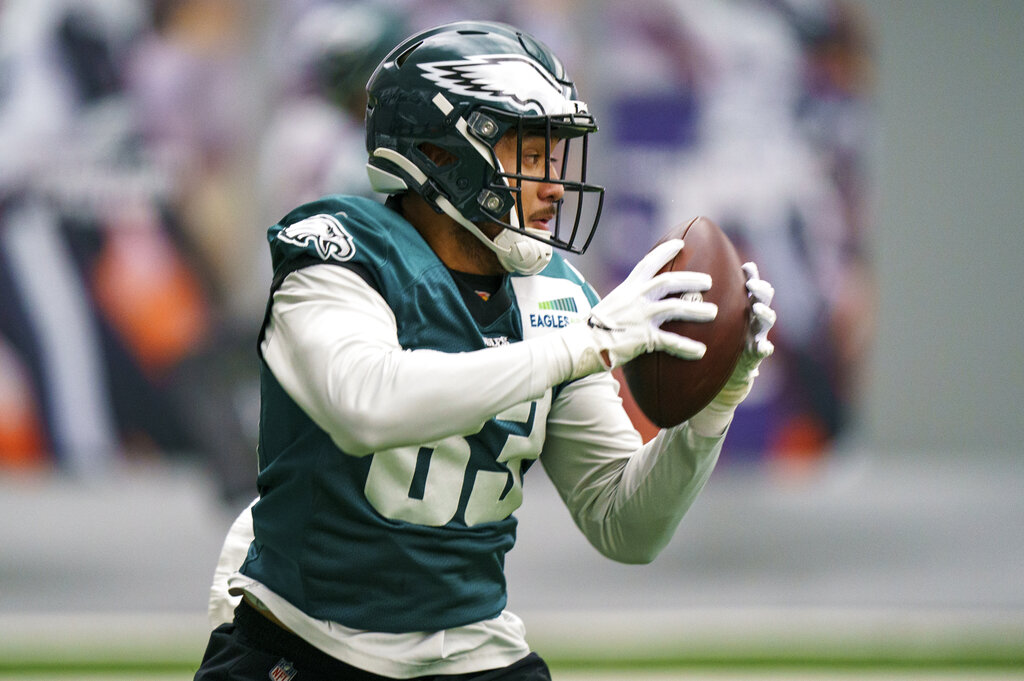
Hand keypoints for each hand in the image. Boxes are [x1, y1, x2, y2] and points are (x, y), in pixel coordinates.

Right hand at [565, 239, 717, 378]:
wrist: (581, 344)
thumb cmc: (592, 329)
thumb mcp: (609, 306)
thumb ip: (626, 302)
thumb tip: (635, 305)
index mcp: (627, 288)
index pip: (648, 263)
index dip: (665, 251)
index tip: (681, 243)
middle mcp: (635, 298)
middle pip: (669, 281)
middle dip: (691, 279)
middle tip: (708, 281)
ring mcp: (640, 317)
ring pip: (675, 307)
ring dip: (696, 310)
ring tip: (713, 312)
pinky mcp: (643, 337)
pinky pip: (670, 341)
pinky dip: (687, 346)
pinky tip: (701, 351)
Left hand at [688, 261, 776, 436]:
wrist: (712, 380)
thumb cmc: (703, 345)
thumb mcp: (697, 323)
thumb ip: (689, 303)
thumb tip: (664, 281)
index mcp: (736, 307)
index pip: (745, 285)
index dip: (750, 274)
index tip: (745, 266)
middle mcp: (749, 318)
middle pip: (762, 297)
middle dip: (761, 289)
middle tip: (751, 285)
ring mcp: (755, 336)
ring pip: (767, 321)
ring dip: (765, 313)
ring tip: (758, 309)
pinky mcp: (755, 357)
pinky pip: (763, 351)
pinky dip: (764, 347)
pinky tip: (763, 347)